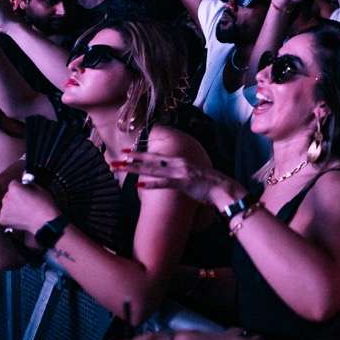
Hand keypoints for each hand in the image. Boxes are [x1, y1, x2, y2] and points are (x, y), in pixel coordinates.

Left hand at [0, 180, 61, 234]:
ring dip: (12, 207)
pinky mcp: (3, 220)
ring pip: (6, 205)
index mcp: (14, 188)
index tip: (25, 191)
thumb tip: (24, 186)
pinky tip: (21, 217)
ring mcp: (3, 210)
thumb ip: (28, 185)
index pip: (13, 183)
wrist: (45, 222)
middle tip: (26, 202)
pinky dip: (11, 216)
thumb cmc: (45, 205)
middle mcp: (6, 198)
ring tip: (24, 211)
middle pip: (8, 195)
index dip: (20, 187)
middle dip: (15, 197)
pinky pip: (5, 215)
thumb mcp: (40, 188)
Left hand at [113, 151, 240, 207]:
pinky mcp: (183, 183)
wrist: (223, 188)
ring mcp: (180, 172)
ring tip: (121, 169)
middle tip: (116, 158)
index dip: (140, 154)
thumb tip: (170, 175)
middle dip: (132, 159)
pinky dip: (151, 184)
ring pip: (153, 170)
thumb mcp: (192, 173)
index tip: (125, 152)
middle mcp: (178, 163)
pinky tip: (139, 185)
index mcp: (179, 160)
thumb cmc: (208, 183)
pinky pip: (164, 183)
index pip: (156, 156)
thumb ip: (180, 172)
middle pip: (151, 160)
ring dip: (135, 169)